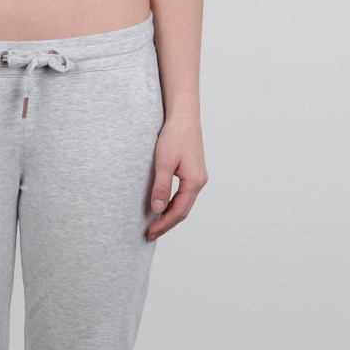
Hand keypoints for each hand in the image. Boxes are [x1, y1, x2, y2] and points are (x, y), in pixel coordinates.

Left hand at [147, 112, 206, 241]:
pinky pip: (184, 194)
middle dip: (167, 223)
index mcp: (194, 182)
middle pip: (183, 211)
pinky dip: (173, 204)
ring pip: (184, 203)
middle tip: (150, 234)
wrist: (184, 116)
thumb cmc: (175, 135)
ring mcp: (198, 177)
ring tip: (155, 224)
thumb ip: (161, 186)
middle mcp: (200, 181)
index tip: (150, 233)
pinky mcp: (193, 171)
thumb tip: (157, 209)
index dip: (164, 224)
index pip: (178, 212)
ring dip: (170, 215)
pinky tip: (163, 206)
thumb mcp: (164, 162)